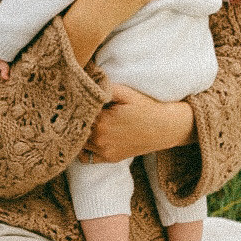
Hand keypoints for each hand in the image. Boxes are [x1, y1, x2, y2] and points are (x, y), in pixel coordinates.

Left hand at [81, 82, 195, 163]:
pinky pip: (86, 157)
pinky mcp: (110, 158)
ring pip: (79, 142)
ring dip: (79, 132)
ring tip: (85, 121)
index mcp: (102, 121)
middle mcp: (100, 139)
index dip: (76, 106)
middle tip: (75, 110)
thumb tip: (85, 83)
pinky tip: (90, 136)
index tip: (75, 100)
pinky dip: (84, 148)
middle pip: (76, 128)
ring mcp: (105, 151)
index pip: (77, 113)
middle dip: (75, 119)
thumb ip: (104, 88)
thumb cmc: (146, 107)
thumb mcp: (126, 92)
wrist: (165, 128)